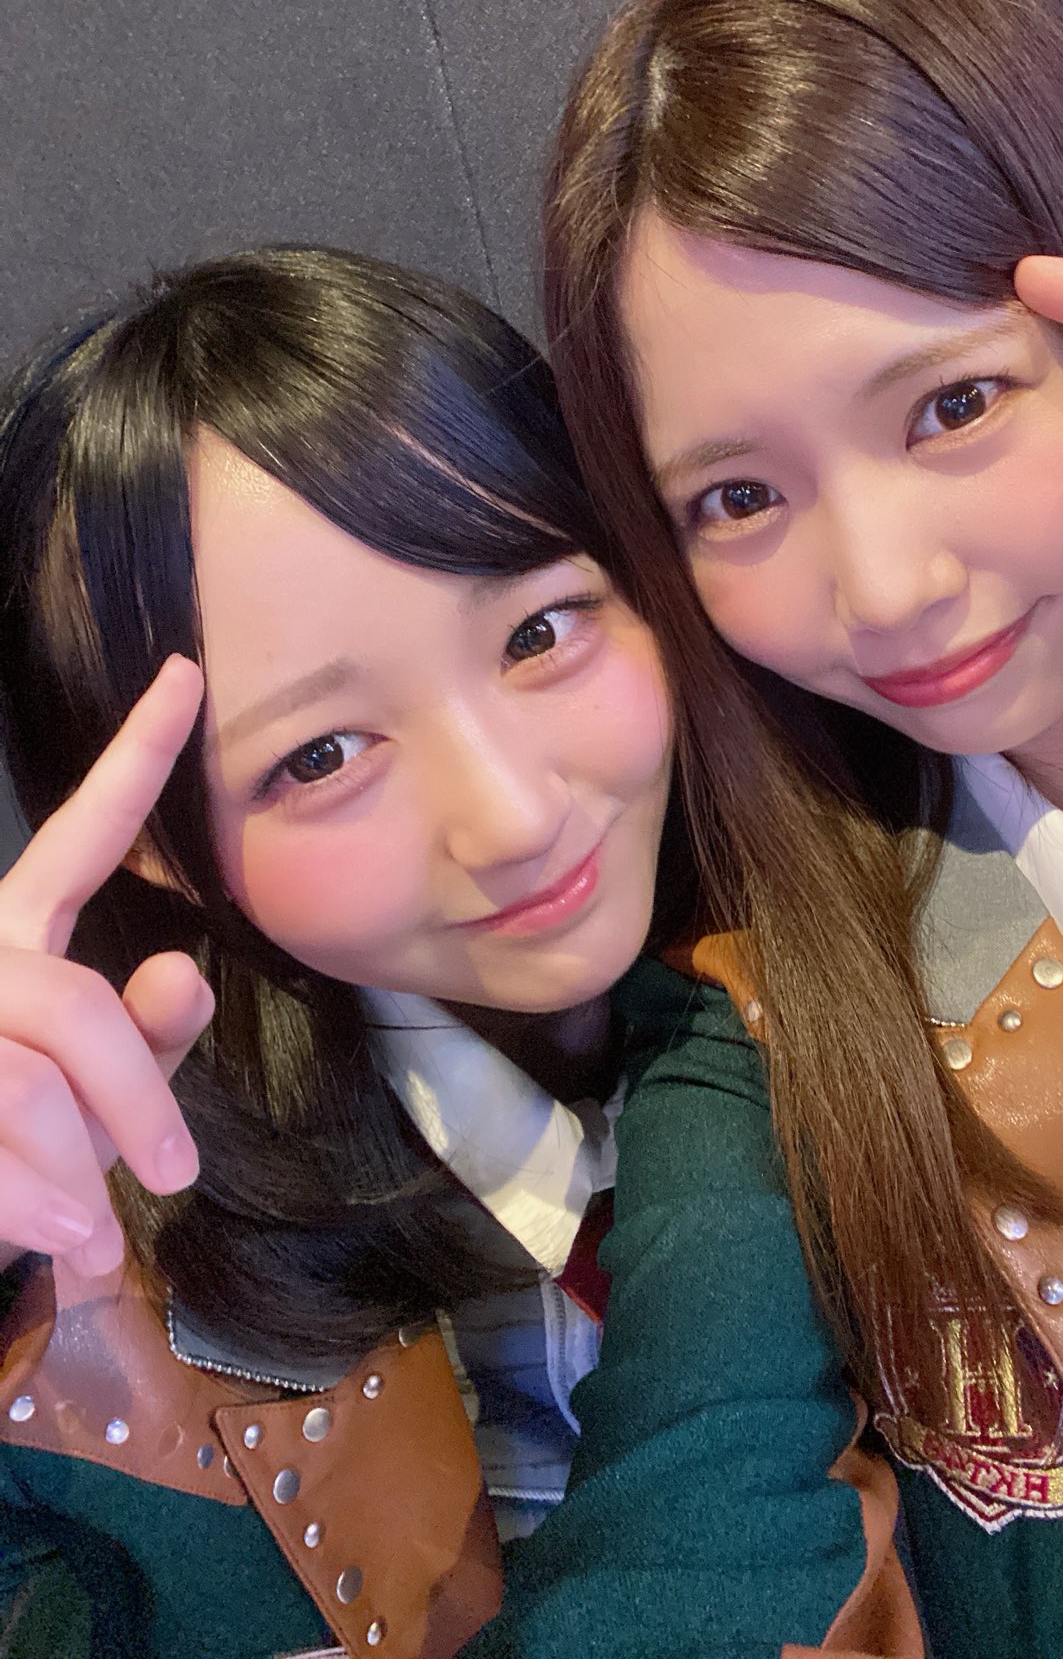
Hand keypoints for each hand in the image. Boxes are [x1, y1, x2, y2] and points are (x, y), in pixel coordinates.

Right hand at [0, 656, 212, 1276]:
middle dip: (135, 1101)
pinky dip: (31, 1210)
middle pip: (74, 1009)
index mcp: (20, 932)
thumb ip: (148, 1036)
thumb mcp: (102, 1092)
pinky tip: (60, 1240)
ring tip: (98, 1233)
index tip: (189, 674)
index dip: (137, 757)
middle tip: (177, 1177)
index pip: (84, 835)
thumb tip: (181, 968)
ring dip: (74, 1175)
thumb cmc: (27, 1146)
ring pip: (27, 1090)